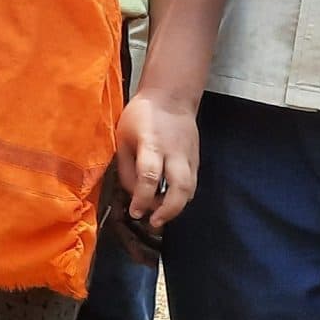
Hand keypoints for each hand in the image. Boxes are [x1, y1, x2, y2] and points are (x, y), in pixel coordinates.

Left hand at [113, 92, 198, 230]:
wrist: (171, 97)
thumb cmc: (140, 116)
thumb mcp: (122, 137)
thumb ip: (127, 167)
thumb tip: (133, 194)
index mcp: (152, 144)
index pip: (150, 177)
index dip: (142, 198)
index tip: (135, 212)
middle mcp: (175, 152)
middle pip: (181, 187)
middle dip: (169, 210)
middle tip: (154, 222)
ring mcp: (190, 156)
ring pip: (191, 189)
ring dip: (177, 207)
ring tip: (160, 215)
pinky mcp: (197, 159)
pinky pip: (192, 184)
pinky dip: (182, 197)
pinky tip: (168, 202)